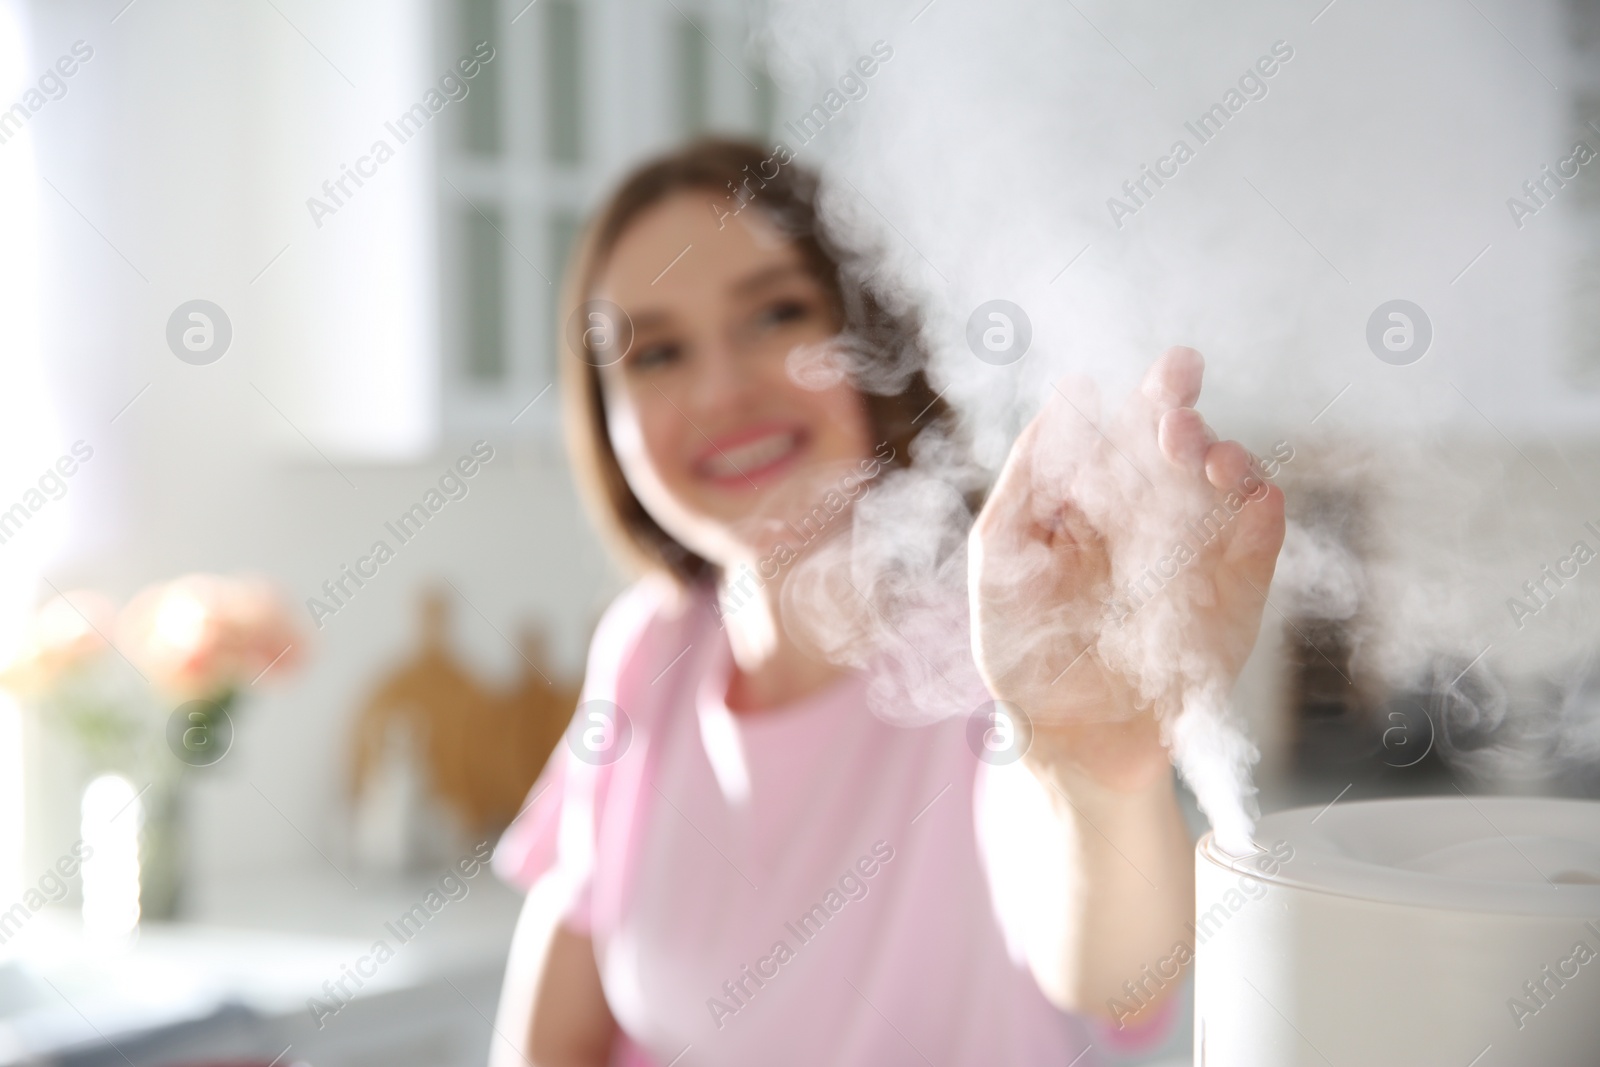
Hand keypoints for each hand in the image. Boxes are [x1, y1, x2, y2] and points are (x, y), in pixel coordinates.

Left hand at [968, 347, 1285, 790]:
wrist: (1069, 740)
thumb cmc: (1022, 649)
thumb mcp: (1002, 554)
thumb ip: (1030, 474)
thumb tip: (1071, 394)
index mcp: (1095, 498)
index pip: (1128, 429)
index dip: (1151, 395)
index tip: (1172, 371)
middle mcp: (1150, 515)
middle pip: (1182, 444)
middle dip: (1185, 418)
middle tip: (1175, 423)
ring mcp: (1197, 551)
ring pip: (1229, 481)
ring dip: (1226, 458)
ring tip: (1205, 462)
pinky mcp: (1235, 594)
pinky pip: (1260, 542)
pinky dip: (1261, 515)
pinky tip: (1251, 499)